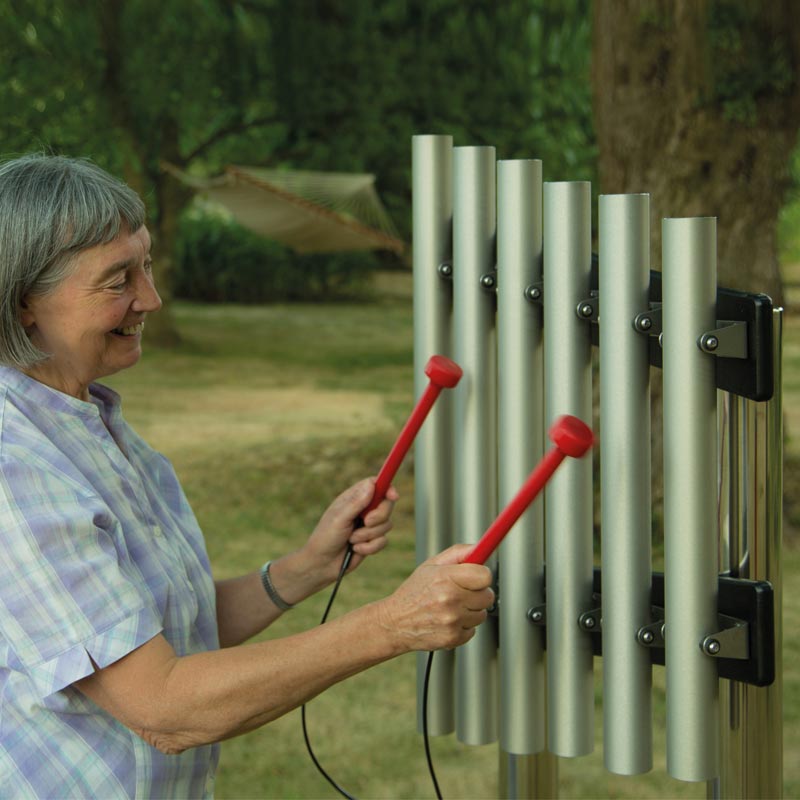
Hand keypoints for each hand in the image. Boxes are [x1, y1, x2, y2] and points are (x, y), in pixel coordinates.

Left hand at [301, 477, 398, 583]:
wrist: (322, 564)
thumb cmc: (326, 537)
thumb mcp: (340, 518)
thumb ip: (356, 503)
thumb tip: (371, 485)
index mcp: (353, 498)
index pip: (375, 485)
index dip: (386, 487)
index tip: (392, 496)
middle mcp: (363, 509)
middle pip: (386, 504)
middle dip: (379, 515)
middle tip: (366, 522)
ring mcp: (369, 526)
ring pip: (386, 524)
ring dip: (368, 535)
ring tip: (352, 540)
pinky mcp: (372, 541)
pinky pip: (383, 541)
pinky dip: (369, 547)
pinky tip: (355, 549)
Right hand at [375, 544, 494, 652]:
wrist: (395, 622)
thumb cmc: (414, 591)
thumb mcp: (431, 565)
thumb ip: (458, 553)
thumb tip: (480, 548)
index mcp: (445, 577)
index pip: (485, 576)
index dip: (482, 575)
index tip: (476, 576)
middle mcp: (449, 599)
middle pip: (487, 596)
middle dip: (478, 593)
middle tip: (463, 592)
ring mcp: (452, 621)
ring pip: (482, 614)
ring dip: (471, 611)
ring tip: (452, 607)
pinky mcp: (453, 638)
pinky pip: (473, 630)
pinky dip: (464, 626)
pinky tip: (448, 620)